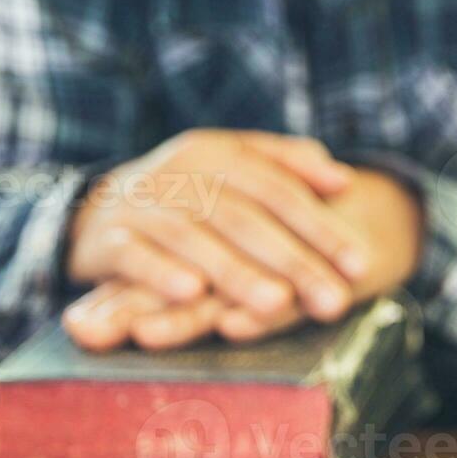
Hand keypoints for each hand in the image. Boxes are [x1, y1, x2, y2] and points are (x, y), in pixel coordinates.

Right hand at [67, 129, 364, 324]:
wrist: (96, 207)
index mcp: (218, 153)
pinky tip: (191, 293)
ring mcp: (142, 205)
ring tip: (278, 303)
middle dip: (294, 261)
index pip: (279, 190)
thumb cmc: (186, 194)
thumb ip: (287, 166)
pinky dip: (160, 272)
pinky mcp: (107, 239)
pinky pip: (134, 255)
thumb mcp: (232, 167)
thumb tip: (344, 179)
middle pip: (245, 218)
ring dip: (237, 272)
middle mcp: (180, 173)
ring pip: (195, 238)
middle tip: (333, 301)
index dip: (321, 228)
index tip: (359, 266)